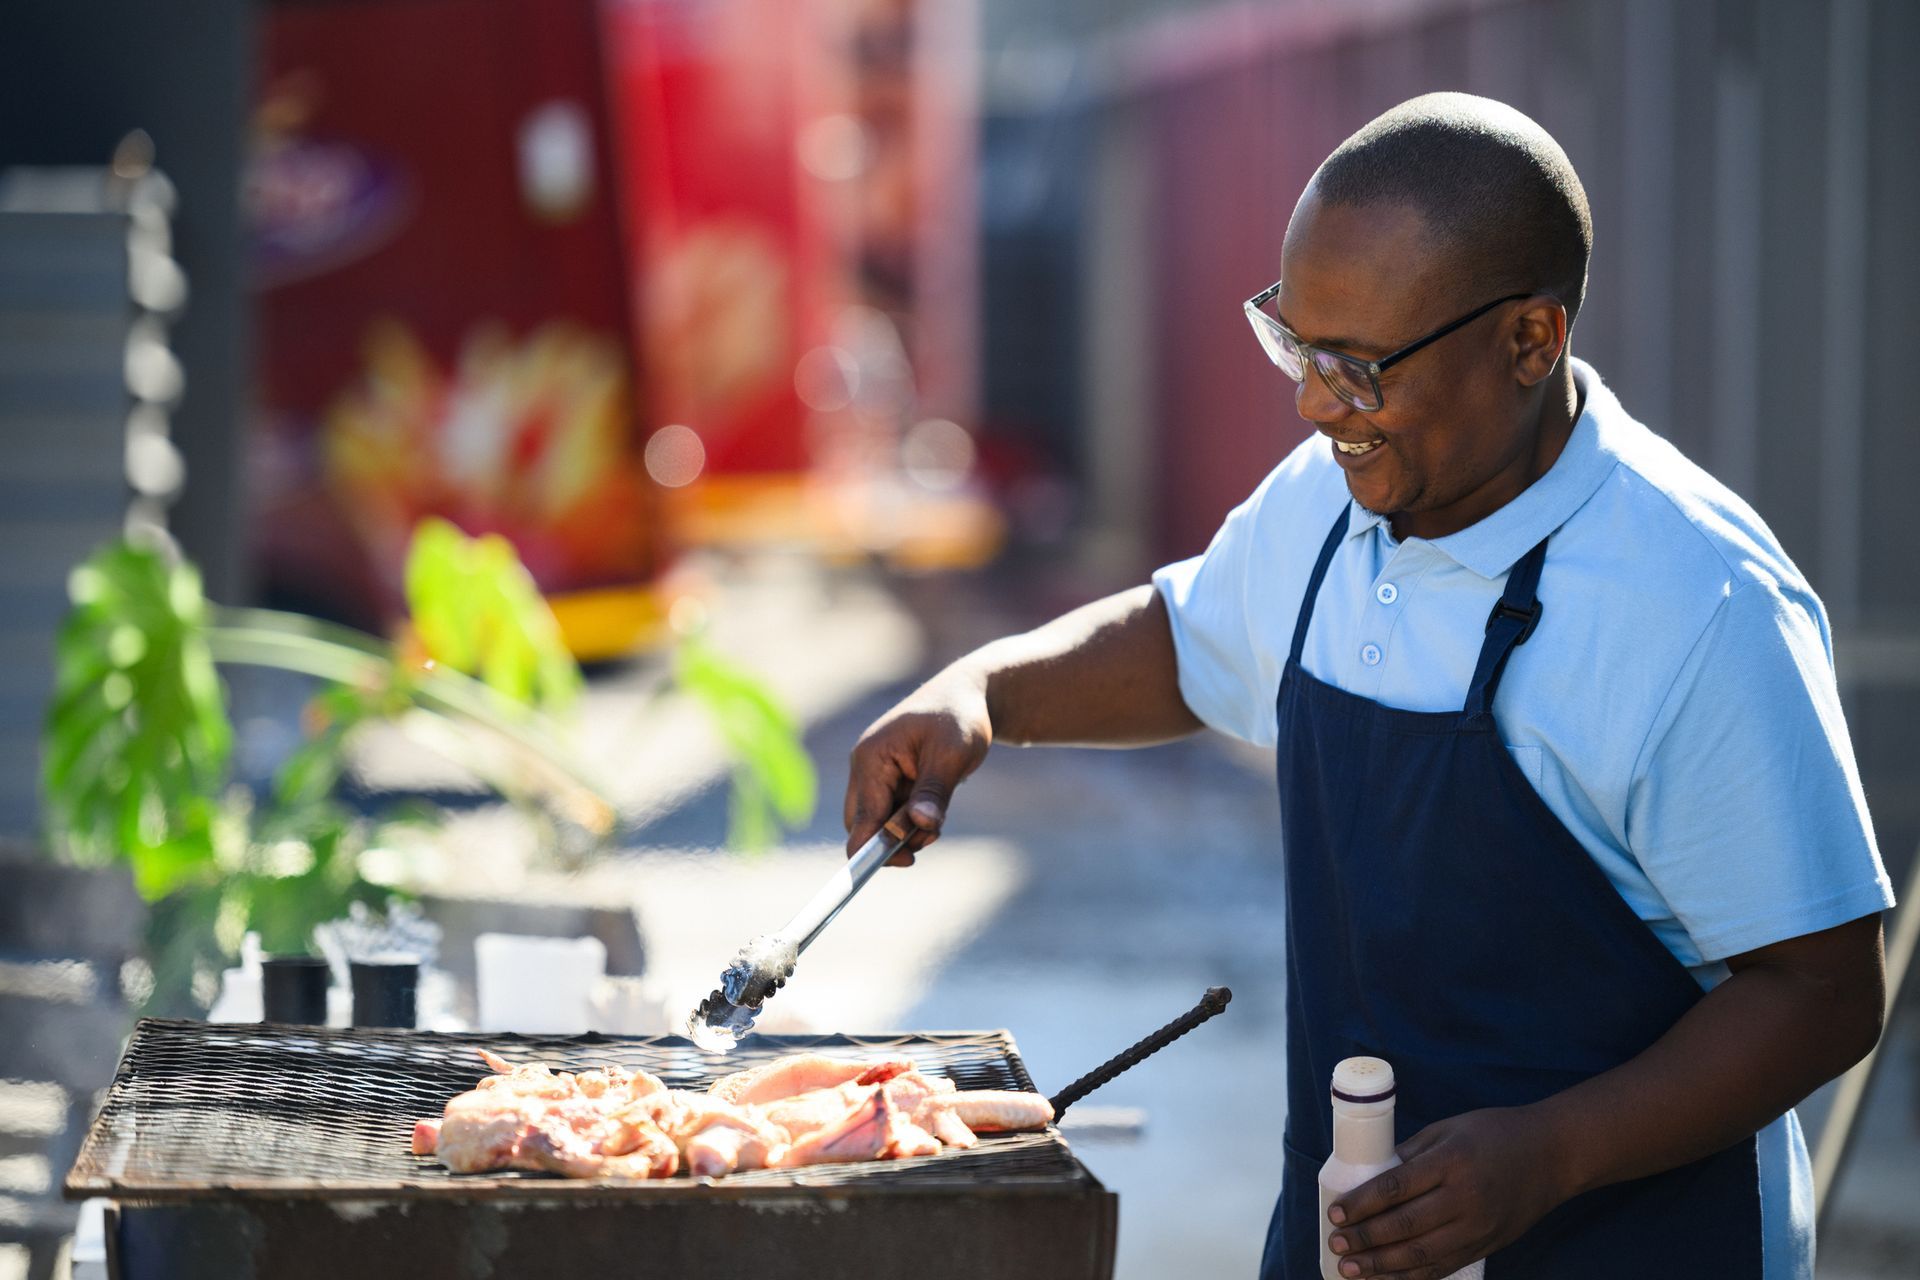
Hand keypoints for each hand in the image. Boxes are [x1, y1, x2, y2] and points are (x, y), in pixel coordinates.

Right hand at [843, 665, 993, 864]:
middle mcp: (865, 766)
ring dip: (907, 830)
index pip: (862, 818)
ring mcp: (875, 773)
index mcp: (871, 758)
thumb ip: (934, 792)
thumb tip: (921, 827)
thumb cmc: (958, 717)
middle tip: (932, 835)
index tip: (907, 862)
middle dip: (895, 840)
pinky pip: (891, 813)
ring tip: (938, 815)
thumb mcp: (952, 754)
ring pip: (879, 822)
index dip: (876, 848)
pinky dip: (912, 820)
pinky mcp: (888, 780)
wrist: (967, 695)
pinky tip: (935, 806)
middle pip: (862, 825)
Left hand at [1325, 1106, 1569, 1278]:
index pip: (1396, 1187)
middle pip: (1405, 1226)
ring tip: (1350, 1270)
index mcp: (1451, 1162)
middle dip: (1365, 1239)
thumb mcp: (1448, 1130)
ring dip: (1381, 1266)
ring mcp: (1478, 1228)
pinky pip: (1442, 1268)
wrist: (1552, 1156)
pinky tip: (1385, 1279)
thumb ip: (1410, 1154)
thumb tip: (1368, 1176)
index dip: (1362, 1203)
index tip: (1335, 1212)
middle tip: (1336, 1244)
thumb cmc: (1494, 1134)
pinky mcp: (1486, 1246)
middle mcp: (1465, 1199)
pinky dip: (1411, 1278)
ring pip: (1421, 1255)